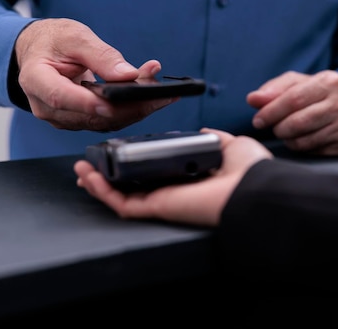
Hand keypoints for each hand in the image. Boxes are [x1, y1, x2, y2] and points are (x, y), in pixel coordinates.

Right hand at [14, 18, 175, 130]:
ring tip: (159, 91)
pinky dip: (129, 110)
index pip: (60, 97)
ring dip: (134, 108)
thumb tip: (127, 75)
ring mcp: (63, 118)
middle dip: (127, 105)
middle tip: (155, 90)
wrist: (40, 52)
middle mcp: (47, 107)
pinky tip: (148, 97)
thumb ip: (100, 55)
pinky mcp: (80, 121)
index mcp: (36, 80)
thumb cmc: (52, 41)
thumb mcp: (75, 36)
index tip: (114, 102)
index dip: (88, 103)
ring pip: (103, 121)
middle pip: (90, 115)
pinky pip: (106, 120)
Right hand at [74, 128, 273, 226]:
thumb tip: (204, 130)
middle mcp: (173, 189)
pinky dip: (104, 192)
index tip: (118, 151)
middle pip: (131, 185)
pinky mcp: (157, 207)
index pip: (154, 171)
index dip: (133, 163)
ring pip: (121, 195)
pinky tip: (89, 177)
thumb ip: (214, 137)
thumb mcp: (231, 144)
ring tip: (81, 169)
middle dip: (108, 175)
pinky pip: (123, 203)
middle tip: (90, 164)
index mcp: (188, 176)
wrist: (256, 189)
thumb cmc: (250, 172)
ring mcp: (163, 200)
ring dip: (98, 183)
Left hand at [247, 70, 337, 155]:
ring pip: (303, 139)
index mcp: (329, 81)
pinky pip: (312, 150)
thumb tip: (253, 99)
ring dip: (287, 138)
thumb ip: (275, 89)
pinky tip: (301, 138)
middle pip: (296, 121)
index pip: (292, 98)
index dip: (270, 111)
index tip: (258, 120)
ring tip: (286, 131)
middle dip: (277, 127)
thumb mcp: (299, 84)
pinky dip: (299, 146)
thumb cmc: (320, 96)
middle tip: (272, 127)